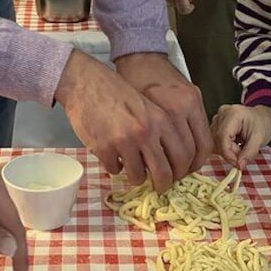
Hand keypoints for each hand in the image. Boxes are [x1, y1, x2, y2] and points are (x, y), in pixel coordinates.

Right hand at [55, 50, 198, 191]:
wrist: (86, 83)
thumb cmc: (117, 94)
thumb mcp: (148, 107)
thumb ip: (160, 130)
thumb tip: (170, 160)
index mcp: (161, 120)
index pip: (183, 155)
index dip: (180, 172)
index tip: (175, 176)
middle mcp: (146, 132)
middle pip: (164, 173)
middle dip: (162, 185)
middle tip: (158, 187)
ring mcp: (124, 141)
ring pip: (138, 176)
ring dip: (135, 177)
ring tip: (130, 168)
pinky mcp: (104, 148)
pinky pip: (114, 170)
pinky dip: (113, 166)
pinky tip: (111, 155)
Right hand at [211, 104, 270, 168]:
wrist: (261, 118)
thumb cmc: (261, 124)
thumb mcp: (259, 139)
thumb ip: (249, 152)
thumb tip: (239, 165)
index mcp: (233, 113)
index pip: (223, 136)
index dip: (228, 153)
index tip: (237, 163)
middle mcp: (221, 114)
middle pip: (217, 140)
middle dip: (229, 152)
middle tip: (242, 155)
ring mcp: (216, 120)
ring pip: (214, 143)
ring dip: (227, 151)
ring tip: (240, 147)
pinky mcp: (214, 126)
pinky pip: (214, 143)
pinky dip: (224, 149)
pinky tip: (234, 145)